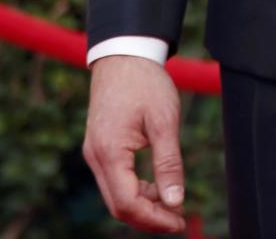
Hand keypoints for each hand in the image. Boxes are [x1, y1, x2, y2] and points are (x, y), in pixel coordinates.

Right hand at [83, 55, 186, 232]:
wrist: (123, 54)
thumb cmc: (144, 82)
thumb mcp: (164, 120)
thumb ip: (169, 163)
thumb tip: (176, 201)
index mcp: (109, 152)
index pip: (128, 204)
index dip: (155, 219)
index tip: (180, 220)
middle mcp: (95, 157)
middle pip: (119, 206)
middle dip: (149, 218)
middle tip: (179, 219)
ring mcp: (94, 153)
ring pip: (116, 196)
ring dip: (143, 206)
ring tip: (172, 204)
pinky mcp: (99, 148)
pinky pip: (115, 181)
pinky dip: (135, 191)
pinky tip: (157, 187)